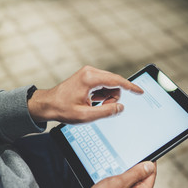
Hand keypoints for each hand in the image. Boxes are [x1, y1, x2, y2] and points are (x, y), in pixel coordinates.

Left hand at [28, 66, 142, 122]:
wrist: (47, 104)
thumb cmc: (62, 109)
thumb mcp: (85, 115)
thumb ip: (106, 111)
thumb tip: (120, 107)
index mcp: (90, 78)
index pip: (117, 81)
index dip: (130, 87)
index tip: (140, 92)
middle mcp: (90, 72)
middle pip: (114, 83)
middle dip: (113, 97)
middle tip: (102, 108)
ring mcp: (88, 73)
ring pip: (109, 84)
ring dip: (107, 97)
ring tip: (94, 106)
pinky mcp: (87, 77)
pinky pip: (102, 85)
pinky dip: (102, 95)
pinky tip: (92, 102)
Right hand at [73, 161, 156, 187]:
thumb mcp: (118, 183)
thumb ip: (135, 173)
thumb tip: (149, 165)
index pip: (151, 173)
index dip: (145, 161)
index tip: (137, 153)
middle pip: (141, 175)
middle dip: (131, 167)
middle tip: (120, 164)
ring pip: (130, 179)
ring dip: (122, 173)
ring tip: (112, 174)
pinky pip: (123, 184)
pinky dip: (117, 179)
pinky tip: (108, 179)